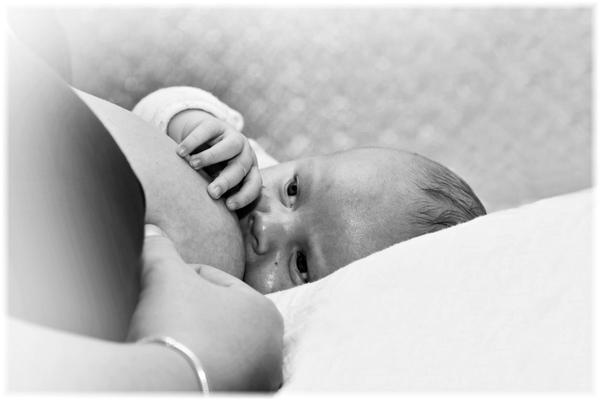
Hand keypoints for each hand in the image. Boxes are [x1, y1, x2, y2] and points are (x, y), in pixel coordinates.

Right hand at [128, 225, 282, 390]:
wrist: (162, 386)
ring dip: (195, 340)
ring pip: (217, 347)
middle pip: (219, 317)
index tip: (161, 288)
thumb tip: (151, 230)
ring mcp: (258, 379)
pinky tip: (177, 364)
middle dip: (191, 311)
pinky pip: (213, 373)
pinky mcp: (238, 397)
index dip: (182, 278)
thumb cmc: (175, 325)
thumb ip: (161, 249)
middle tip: (163, 315)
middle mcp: (272, 348)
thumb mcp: (164, 275)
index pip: (216, 282)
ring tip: (169, 341)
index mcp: (266, 311)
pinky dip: (196, 367)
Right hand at [171, 110, 261, 209]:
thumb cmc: (208, 172)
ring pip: (230, 147)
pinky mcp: (216, 125)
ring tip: (192, 164)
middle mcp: (245, 155)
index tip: (229, 206)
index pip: (254, 185)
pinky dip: (193, 141)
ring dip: (211, 156)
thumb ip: (215, 195)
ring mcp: (233, 138)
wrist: (200, 141)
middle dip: (226, 181)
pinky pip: (207, 131)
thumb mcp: (214, 183)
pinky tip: (180, 152)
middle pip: (241, 168)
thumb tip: (205, 220)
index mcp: (249, 172)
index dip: (244, 196)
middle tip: (212, 192)